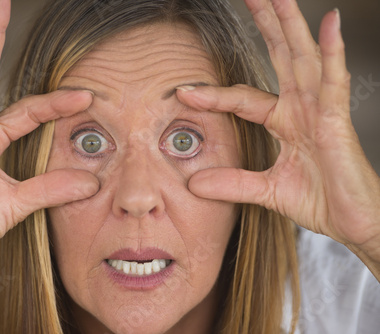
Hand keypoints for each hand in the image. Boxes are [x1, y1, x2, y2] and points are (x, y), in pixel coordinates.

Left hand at [176, 0, 379, 260]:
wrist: (355, 223)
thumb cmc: (321, 201)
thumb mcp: (265, 191)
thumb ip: (232, 184)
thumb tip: (194, 183)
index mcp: (285, 121)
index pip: (243, 98)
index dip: (215, 94)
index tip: (185, 91)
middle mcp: (302, 108)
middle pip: (280, 57)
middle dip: (265, 26)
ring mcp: (321, 110)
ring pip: (304, 58)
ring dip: (290, 25)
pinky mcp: (338, 121)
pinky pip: (334, 81)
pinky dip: (331, 52)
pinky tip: (328, 24)